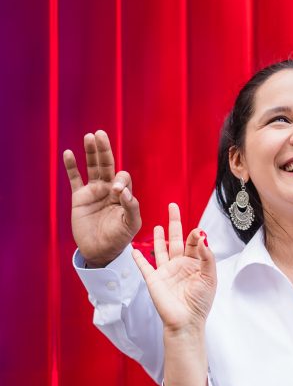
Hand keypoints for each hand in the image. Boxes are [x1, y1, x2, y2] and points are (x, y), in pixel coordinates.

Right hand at [63, 130, 140, 266]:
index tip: (116, 191)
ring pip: (92, 167)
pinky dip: (71, 166)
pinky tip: (69, 153)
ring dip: (91, 152)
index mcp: (123, 194)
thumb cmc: (119, 239)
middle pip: (107, 164)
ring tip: (90, 136)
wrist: (100, 251)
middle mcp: (109, 189)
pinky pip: (75, 179)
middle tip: (101, 134)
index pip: (123, 178)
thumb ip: (131, 207)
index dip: (120, 180)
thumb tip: (124, 191)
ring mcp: (94, 192)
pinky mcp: (79, 198)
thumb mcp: (131, 225)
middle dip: (104, 150)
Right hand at [131, 203, 215, 335]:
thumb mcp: (210, 278)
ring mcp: (166, 271)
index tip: (197, 231)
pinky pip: (144, 266)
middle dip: (175, 223)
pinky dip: (138, 258)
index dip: (195, 235)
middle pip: (176, 239)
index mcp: (194, 264)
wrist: (186, 321)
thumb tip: (201, 237)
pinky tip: (134, 250)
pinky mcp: (154, 279)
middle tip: (173, 206)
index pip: (193, 243)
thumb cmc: (200, 302)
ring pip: (161, 249)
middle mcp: (180, 265)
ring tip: (157, 225)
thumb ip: (207, 257)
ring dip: (158, 238)